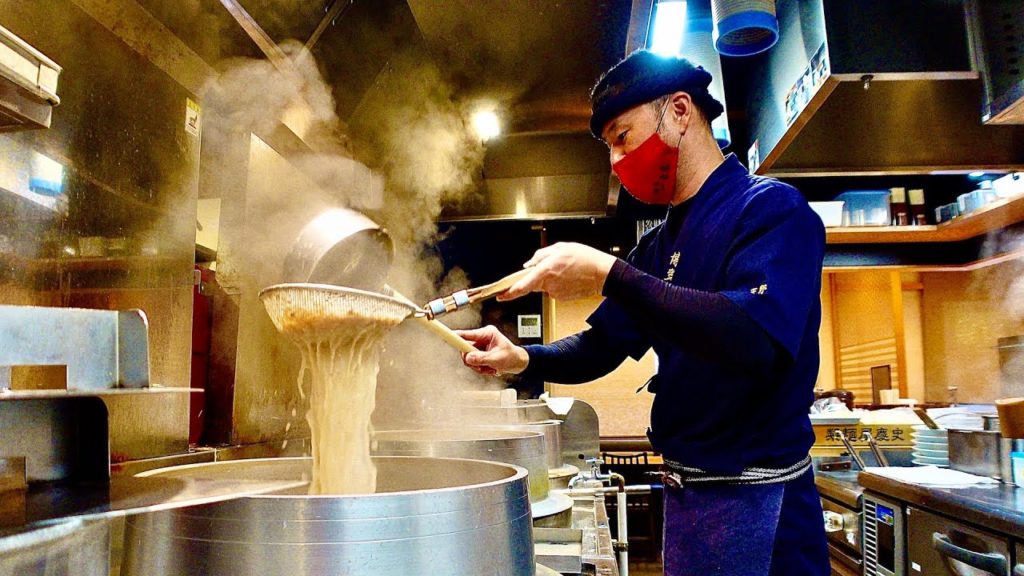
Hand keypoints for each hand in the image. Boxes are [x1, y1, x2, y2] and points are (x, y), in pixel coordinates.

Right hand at [455, 325, 529, 374]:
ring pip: (469, 357)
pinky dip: (479, 368)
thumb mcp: (497, 359)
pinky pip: (473, 362)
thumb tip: (468, 358)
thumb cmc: (511, 357)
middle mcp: (482, 338)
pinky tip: (489, 369)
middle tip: (482, 367)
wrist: (518, 363)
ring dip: (477, 366)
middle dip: (472, 361)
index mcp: (487, 333)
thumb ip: (481, 358)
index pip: (468, 334)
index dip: (456, 336)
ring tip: (489, 368)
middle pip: (465, 349)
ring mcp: (480, 345)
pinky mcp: (479, 353)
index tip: (447, 336)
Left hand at [499, 242, 616, 300]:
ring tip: (566, 270)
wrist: (603, 274)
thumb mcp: (561, 248)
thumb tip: (528, 264)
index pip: (523, 285)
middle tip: (554, 268)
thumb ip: (541, 255)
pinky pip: (553, 290)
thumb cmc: (585, 258)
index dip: (510, 292)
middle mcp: (549, 284)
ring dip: (550, 278)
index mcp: (546, 270)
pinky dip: (558, 284)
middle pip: (533, 283)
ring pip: (544, 286)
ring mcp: (555, 292)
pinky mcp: (562, 297)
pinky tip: (569, 277)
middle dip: (537, 277)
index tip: (501, 295)